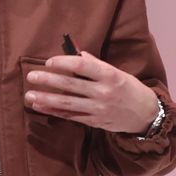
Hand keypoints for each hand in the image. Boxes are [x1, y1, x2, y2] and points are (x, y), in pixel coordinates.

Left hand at [24, 51, 160, 133]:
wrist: (145, 114)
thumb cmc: (130, 88)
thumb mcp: (117, 73)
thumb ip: (96, 65)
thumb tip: (76, 54)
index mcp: (110, 75)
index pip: (82, 65)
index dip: (63, 62)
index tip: (49, 62)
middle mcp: (103, 92)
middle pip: (70, 84)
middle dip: (48, 80)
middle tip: (31, 76)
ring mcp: (98, 108)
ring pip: (67, 103)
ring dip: (46, 99)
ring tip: (29, 95)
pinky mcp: (95, 121)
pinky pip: (71, 116)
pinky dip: (54, 112)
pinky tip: (41, 107)